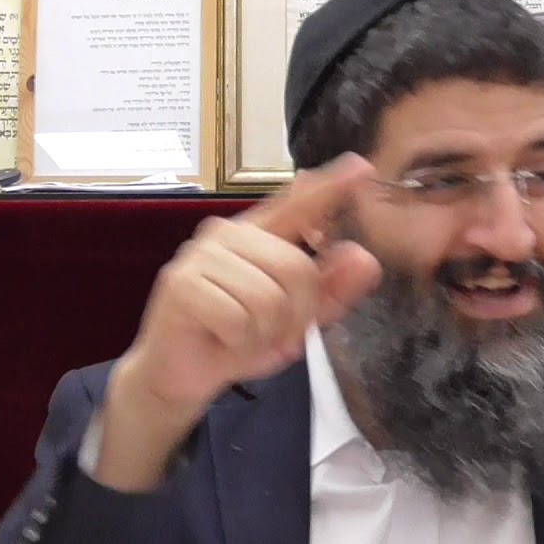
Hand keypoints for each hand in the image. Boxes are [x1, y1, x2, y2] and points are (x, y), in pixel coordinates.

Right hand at [94, 153, 382, 489]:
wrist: (179, 377)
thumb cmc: (237, 341)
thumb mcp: (295, 321)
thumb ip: (331, 291)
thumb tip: (364, 258)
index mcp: (260, 235)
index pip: (299, 206)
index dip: (331, 188)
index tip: (362, 166)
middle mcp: (230, 233)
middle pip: (297, 268)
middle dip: (296, 315)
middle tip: (275, 335)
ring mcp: (202, 255)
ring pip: (268, 297)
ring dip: (265, 333)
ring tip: (245, 338)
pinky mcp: (182, 283)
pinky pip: (238, 319)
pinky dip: (239, 343)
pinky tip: (221, 341)